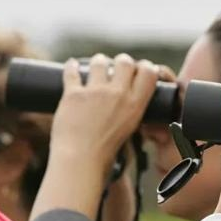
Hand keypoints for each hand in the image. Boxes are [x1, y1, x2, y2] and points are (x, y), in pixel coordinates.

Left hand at [29, 53, 158, 220]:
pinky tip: (72, 66)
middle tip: (116, 67)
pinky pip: (72, 71)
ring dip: (98, 61)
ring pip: (99, 61)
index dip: (145, 66)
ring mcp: (95, 92)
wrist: (81, 160)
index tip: (139, 68)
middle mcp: (118, 94)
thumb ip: (130, 110)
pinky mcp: (73, 93)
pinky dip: (72, 67)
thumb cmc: (106, 152)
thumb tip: (127, 98)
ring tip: (95, 67)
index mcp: (136, 105)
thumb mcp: (130, 129)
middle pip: (124, 61)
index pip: (148, 72)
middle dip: (121, 61)